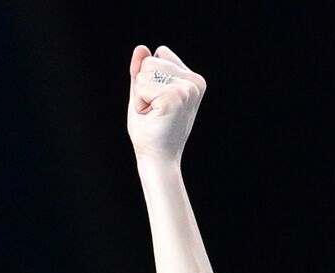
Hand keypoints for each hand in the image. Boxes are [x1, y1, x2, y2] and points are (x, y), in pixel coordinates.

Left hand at [127, 44, 205, 163]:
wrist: (157, 161)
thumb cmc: (151, 132)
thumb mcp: (144, 95)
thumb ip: (141, 71)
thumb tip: (141, 48)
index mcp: (193, 79)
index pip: (159, 55)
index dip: (148, 80)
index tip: (158, 104)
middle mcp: (195, 82)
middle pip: (151, 61)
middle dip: (143, 88)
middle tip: (154, 113)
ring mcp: (187, 89)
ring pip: (145, 71)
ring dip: (141, 96)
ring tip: (154, 116)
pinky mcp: (175, 97)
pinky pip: (142, 85)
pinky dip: (140, 103)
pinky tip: (153, 118)